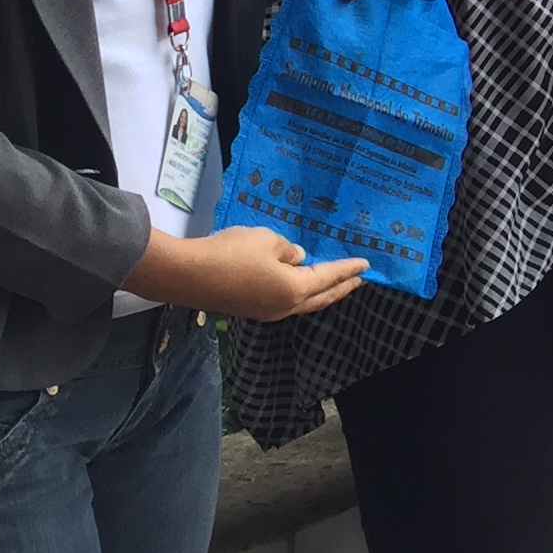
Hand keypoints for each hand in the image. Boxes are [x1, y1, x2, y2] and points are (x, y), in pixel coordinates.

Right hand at [126, 222, 368, 319]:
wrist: (186, 275)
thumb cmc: (231, 253)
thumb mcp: (266, 240)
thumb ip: (288, 249)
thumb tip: (297, 258)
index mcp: (293, 290)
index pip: (328, 278)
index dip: (347, 269)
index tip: (366, 265)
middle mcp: (283, 307)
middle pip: (320, 298)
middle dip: (341, 288)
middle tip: (358, 280)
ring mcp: (265, 311)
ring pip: (302, 303)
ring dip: (320, 293)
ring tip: (334, 283)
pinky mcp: (248, 309)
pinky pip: (284, 302)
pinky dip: (299, 293)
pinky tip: (298, 283)